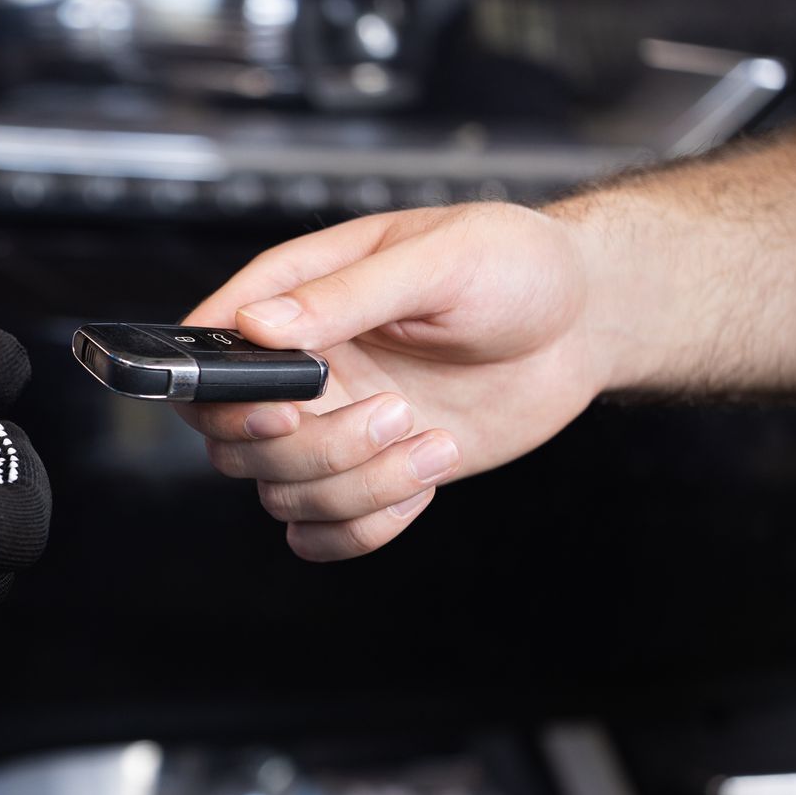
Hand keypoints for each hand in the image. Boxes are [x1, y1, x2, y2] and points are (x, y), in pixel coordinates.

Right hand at [176, 202, 611, 560]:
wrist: (585, 322)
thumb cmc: (516, 267)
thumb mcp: (439, 259)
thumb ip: (346, 293)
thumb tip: (261, 323)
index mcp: (298, 297)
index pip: (210, 352)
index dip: (226, 393)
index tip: (286, 404)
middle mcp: (301, 367)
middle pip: (235, 441)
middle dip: (313, 448)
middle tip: (392, 412)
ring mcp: (331, 424)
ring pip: (282, 493)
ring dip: (358, 486)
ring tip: (430, 439)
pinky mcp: (369, 472)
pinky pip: (321, 534)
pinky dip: (364, 530)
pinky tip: (420, 484)